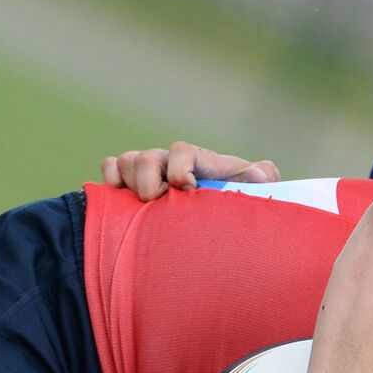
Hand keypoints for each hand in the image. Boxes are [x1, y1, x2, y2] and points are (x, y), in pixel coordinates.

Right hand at [99, 141, 279, 199]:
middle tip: (162, 204)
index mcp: (198, 160)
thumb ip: (263, 179)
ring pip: (125, 161)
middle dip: (150, 181)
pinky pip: (110, 167)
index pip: (182, 151)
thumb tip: (261, 174)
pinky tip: (125, 202)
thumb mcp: (253, 192)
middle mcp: (169, 160)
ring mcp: (147, 168)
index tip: (188, 191)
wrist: (216, 221)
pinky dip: (111, 181)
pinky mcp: (128, 179)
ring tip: (147, 207)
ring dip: (131, 184)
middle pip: (146, 157)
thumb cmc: (234, 204)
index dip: (180, 169)